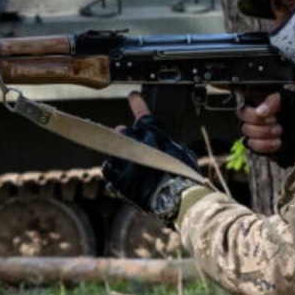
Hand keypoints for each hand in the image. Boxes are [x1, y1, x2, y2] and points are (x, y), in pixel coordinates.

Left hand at [102, 92, 198, 222]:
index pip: (144, 116)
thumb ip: (167, 144)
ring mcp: (123, 160)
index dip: (138, 105)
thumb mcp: (182, 152)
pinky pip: (110, 171)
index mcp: (152, 135)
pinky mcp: (116, 178)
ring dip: (121, 158)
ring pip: (115, 152)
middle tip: (135, 150)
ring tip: (135, 171)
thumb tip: (161, 145)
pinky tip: (126, 179)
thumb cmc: (183, 176)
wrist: (176, 198)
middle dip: (127, 138)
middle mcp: (134, 144)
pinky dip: (116, 174)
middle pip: (124, 134)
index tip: (133, 96)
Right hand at [238, 89, 294, 167]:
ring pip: (248, 136)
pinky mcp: (261, 146)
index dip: (252, 115)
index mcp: (258, 105)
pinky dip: (266, 145)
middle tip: (277, 123)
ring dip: (265, 134)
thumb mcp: (290, 99)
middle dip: (261, 125)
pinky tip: (278, 142)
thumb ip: (274, 100)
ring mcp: (256, 134)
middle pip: (244, 124)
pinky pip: (254, 147)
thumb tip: (260, 110)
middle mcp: (254, 120)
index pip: (243, 109)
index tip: (270, 116)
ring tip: (280, 132)